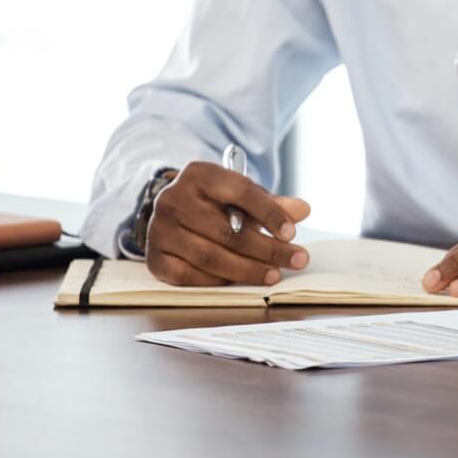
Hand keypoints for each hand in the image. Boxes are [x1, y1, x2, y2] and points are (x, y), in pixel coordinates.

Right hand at [145, 160, 311, 286]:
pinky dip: (218, 281)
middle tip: (296, 259)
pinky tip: (241, 282)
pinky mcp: (154, 258)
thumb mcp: (240, 195)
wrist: (171, 212)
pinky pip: (190, 276)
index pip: (240, 191)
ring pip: (210, 256)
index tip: (292, 233)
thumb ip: (271, 203)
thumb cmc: (213, 203)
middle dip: (267, 249)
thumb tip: (303, 210)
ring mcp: (160, 230)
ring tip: (274, 274)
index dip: (269, 213)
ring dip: (247, 270)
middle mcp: (173, 199)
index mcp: (199, 175)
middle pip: (227, 231)